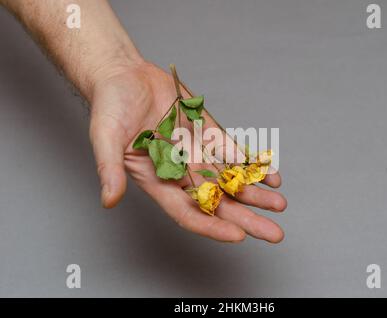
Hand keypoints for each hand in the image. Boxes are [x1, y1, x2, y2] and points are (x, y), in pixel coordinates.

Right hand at [90, 61, 286, 242]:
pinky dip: (252, 164)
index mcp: (159, 181)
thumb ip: (110, 168)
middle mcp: (182, 172)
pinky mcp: (208, 134)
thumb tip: (109, 201)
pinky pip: (234, 152)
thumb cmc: (110, 107)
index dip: (212, 226)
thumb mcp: (106, 138)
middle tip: (274, 234)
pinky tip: (272, 175)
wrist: (126, 78)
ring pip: (231, 180)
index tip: (238, 235)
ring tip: (279, 204)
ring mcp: (197, 153)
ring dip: (256, 193)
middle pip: (218, 202)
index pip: (188, 212)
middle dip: (246, 218)